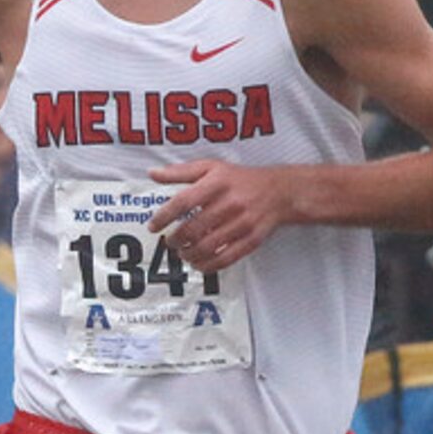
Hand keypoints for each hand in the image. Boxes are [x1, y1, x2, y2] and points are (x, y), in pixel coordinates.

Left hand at [145, 159, 295, 270]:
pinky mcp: (251, 240)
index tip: (153, 225)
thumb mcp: (211, 167)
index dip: (165, 216)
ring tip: (182, 253)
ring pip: (207, 247)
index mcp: (217, 183)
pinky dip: (208, 265)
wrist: (279, 191)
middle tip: (169, 242)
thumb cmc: (240, 179)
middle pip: (194, 228)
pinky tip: (198, 264)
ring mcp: (242, 224)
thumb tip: (153, 174)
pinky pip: (225, 258)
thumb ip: (181, 171)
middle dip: (176, 239)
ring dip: (189, 254)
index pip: (184, 202)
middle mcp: (230, 203)